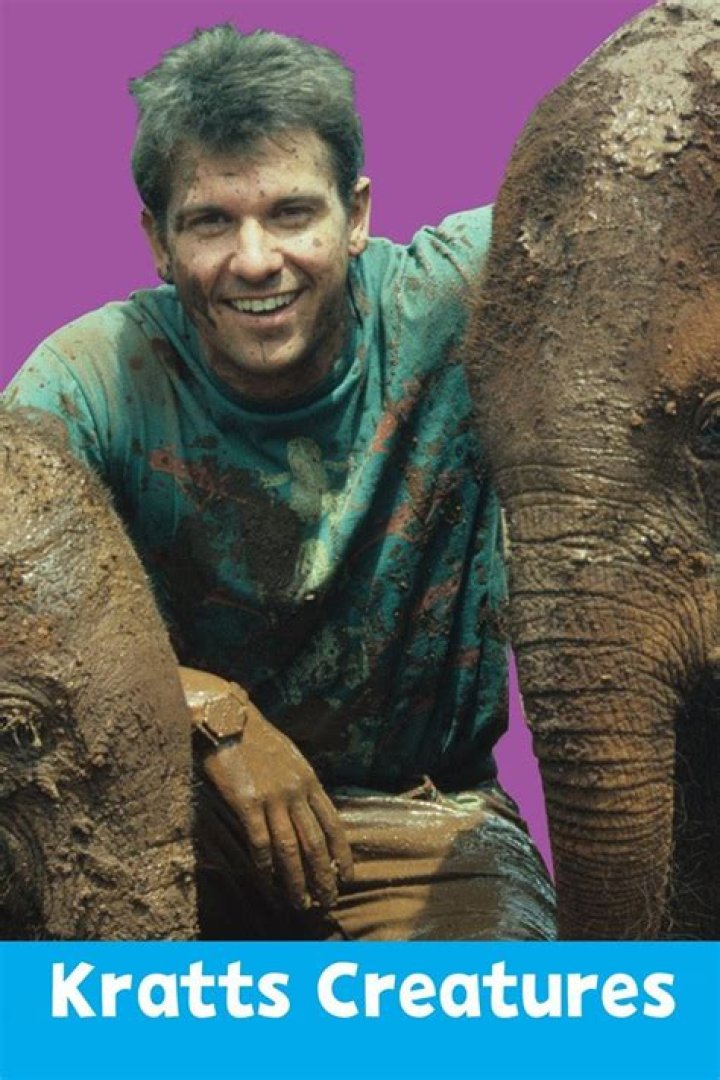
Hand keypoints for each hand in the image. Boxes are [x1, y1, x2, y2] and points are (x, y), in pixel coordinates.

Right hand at [180, 669, 352, 909]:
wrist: (226, 717)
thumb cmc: (255, 737)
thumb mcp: (289, 757)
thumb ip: (300, 784)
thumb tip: (309, 814)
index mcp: (309, 780)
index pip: (334, 825)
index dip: (342, 854)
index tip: (347, 876)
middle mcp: (296, 791)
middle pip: (316, 843)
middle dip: (323, 876)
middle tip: (326, 902)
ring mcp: (273, 797)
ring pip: (290, 848)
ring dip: (296, 880)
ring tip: (300, 902)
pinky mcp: (247, 801)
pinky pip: (259, 840)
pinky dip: (264, 862)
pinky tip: (265, 878)